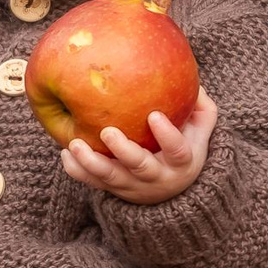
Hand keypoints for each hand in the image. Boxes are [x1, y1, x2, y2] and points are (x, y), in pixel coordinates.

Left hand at [59, 89, 217, 204]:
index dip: (167, 135)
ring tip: (74, 144)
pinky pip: (92, 182)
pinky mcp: (113, 189)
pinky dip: (78, 171)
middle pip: (140, 167)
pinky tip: (66, 154)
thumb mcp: (201, 129)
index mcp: (181, 162)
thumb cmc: (186, 146)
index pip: (178, 151)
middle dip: (123, 151)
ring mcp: (133, 185)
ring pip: (111, 178)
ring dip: (91, 163)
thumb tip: (191, 78)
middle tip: (107, 131)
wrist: (173, 190)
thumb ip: (200, 105)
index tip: (154, 115)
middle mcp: (157, 177)